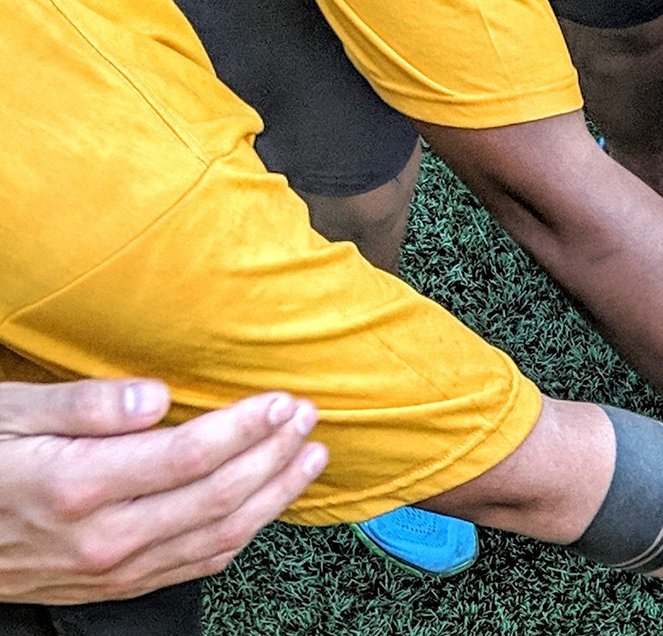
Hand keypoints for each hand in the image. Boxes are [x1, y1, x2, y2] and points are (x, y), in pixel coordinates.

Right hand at [0, 380, 326, 604]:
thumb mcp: (9, 413)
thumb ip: (84, 405)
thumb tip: (157, 397)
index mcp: (76, 486)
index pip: (190, 456)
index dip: (247, 428)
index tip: (283, 401)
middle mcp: (101, 538)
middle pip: (216, 498)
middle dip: (274, 455)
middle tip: (309, 418)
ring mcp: (109, 571)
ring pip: (217, 537)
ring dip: (274, 496)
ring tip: (310, 458)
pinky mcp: (113, 588)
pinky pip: (195, 566)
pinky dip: (241, 535)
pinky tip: (266, 506)